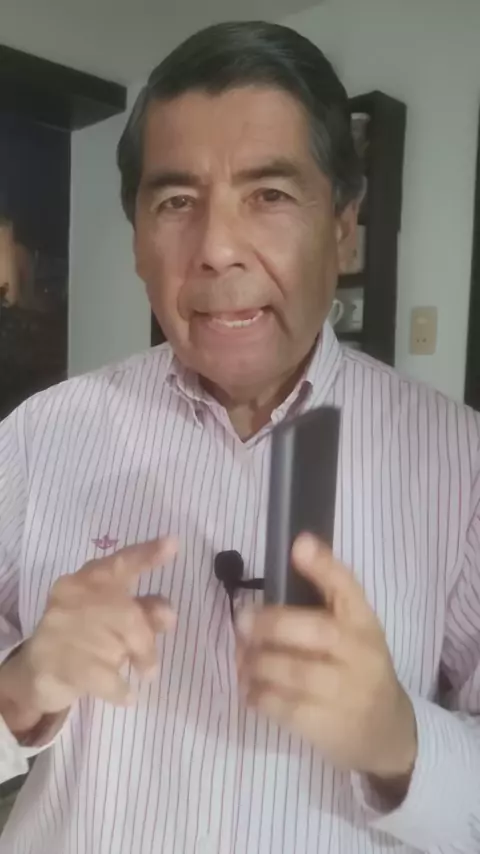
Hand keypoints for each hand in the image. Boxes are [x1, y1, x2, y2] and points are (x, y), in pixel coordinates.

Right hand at [0, 538, 177, 736]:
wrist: (37, 672)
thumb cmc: (82, 636)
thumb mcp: (110, 615)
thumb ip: (140, 608)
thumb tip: (168, 613)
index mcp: (86, 580)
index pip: (119, 564)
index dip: (146, 555)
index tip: (172, 544)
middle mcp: (73, 599)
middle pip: (128, 613)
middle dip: (146, 640)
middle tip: (151, 662)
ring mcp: (65, 631)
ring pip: (119, 646)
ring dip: (137, 663)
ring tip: (140, 673)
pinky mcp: (63, 664)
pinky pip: (107, 680)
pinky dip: (122, 690)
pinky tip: (128, 696)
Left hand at [236, 534, 416, 781]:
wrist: (387, 730)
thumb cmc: (359, 667)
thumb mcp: (353, 629)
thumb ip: (324, 599)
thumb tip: (289, 553)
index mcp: (363, 622)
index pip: (348, 588)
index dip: (323, 565)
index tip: (298, 545)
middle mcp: (359, 653)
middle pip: (316, 632)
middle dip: (272, 623)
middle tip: (241, 620)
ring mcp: (346, 692)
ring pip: (294, 672)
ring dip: (257, 661)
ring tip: (241, 657)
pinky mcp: (328, 726)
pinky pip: (285, 707)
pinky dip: (259, 695)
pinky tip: (249, 687)